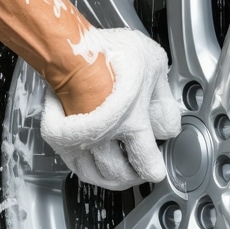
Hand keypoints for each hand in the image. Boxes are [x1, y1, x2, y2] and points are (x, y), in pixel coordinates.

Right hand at [41, 28, 180, 189]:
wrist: (72, 50)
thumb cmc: (111, 54)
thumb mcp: (154, 65)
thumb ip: (163, 95)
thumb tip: (168, 117)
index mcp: (133, 124)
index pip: (148, 163)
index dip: (154, 170)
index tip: (156, 170)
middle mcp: (106, 138)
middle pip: (120, 174)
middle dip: (132, 176)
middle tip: (138, 172)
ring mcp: (81, 140)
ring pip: (96, 175)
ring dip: (109, 178)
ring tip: (117, 173)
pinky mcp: (61, 137)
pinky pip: (74, 165)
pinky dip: (85, 169)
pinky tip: (91, 163)